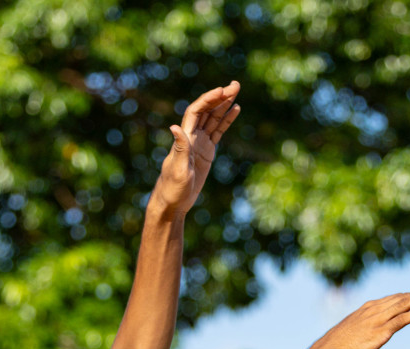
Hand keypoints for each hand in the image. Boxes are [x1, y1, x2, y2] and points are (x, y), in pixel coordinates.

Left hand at [154, 81, 241, 214]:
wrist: (173, 202)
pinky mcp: (206, 151)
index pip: (197, 111)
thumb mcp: (177, 169)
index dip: (209, 99)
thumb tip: (174, 127)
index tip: (222, 91)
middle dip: (220, 97)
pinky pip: (218, 132)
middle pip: (207, 110)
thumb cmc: (173, 188)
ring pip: (213, 118)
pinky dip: (226, 120)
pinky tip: (235, 110)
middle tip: (236, 85)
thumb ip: (180, 147)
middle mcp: (192, 136)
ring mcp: (199, 143)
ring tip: (236, 91)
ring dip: (224, 105)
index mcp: (185, 137)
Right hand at [310, 283, 409, 348]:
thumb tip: (363, 339)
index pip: (394, 299)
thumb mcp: (350, 336)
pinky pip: (404, 318)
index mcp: (367, 309)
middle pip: (404, 297)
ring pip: (407, 303)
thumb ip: (361, 333)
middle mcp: (374, 309)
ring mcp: (378, 319)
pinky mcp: (382, 331)